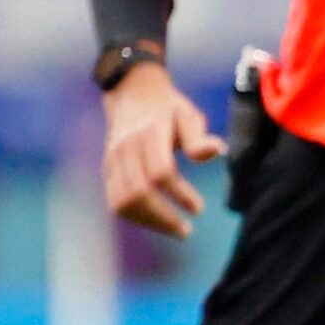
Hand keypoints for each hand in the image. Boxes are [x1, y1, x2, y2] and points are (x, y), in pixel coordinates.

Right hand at [100, 62, 224, 238]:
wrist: (131, 93)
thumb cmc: (168, 107)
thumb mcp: (188, 115)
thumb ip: (198, 137)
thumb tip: (217, 151)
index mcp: (148, 133)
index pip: (160, 172)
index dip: (180, 194)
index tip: (199, 209)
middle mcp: (125, 147)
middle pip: (137, 192)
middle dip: (162, 217)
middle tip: (186, 230)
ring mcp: (112, 159)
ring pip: (122, 201)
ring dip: (147, 221)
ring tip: (171, 228)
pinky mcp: (107, 168)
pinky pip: (114, 200)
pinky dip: (134, 216)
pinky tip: (154, 221)